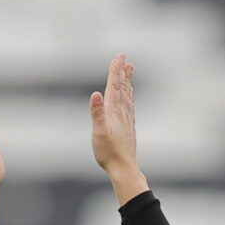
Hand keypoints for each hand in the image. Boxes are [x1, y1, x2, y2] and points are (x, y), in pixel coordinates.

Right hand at [90, 55, 143, 187]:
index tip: (116, 58)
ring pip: (127, 95)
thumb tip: (95, 94)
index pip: (114, 87)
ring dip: (127, 81)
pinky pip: (129, 105)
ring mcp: (127, 119)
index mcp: (113, 112)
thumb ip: (97, 113)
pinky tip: (129, 96)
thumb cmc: (109, 153)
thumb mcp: (98, 133)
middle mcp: (122, 113)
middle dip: (121, 72)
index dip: (114, 72)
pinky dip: (129, 96)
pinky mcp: (128, 127)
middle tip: (123, 57)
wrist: (124, 168)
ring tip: (129, 69)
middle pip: (122, 88)